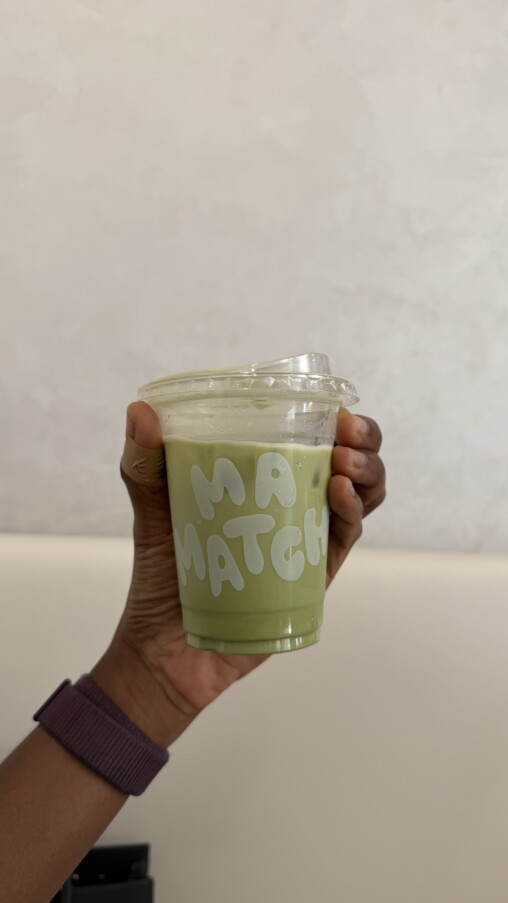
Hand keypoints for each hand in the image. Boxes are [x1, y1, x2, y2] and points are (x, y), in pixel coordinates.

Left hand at [93, 403, 384, 746]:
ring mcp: (308, 537)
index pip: (312, 434)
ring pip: (360, 496)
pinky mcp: (315, 573)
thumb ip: (143, 461)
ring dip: (367, 472)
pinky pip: (345, 536)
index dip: (334, 417)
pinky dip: (352, 510)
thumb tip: (140, 410)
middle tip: (348, 433)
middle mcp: (294, 501)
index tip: (334, 407)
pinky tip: (339, 492)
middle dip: (363, 440)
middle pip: (349, 461)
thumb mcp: (151, 506)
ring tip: (346, 463)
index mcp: (265, 475)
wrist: (167, 644)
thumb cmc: (162, 571)